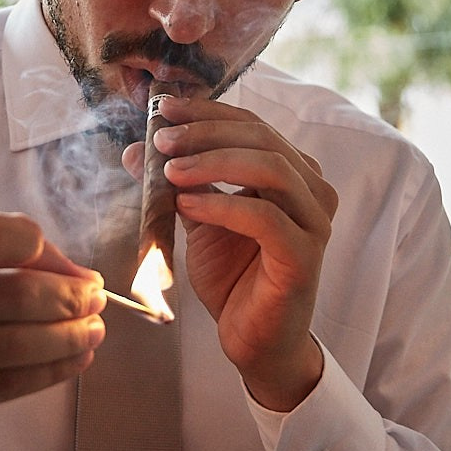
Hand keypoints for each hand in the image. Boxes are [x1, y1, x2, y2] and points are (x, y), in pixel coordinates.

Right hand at [0, 208, 104, 436]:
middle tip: (96, 301)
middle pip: (10, 298)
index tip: (74, 268)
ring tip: (94, 331)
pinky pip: (3, 387)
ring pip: (13, 348)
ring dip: (68, 339)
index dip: (46, 251)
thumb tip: (76, 274)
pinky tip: (74, 361)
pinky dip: (49, 373)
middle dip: (68, 300)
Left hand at [125, 95, 331, 410]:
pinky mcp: (304, 255)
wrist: (255, 341)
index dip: (207, 112)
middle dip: (206, 132)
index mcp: (293, 173)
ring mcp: (314, 222)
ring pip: (269, 168)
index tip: (163, 110)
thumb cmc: (234, 279)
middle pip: (261, 137)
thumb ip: (178, 183)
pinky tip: (186, 207)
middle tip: (161, 140)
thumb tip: (136, 149)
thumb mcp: (199, 220)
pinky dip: (221, 205)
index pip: (252, 124)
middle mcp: (312, 191)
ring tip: (170, 171)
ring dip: (213, 162)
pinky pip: (264, 217)